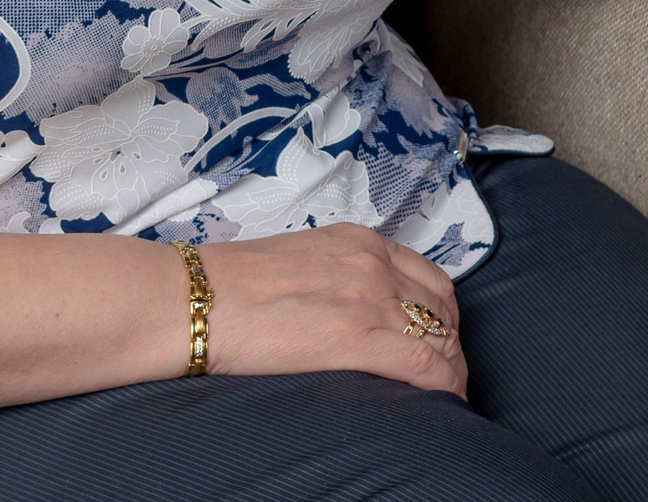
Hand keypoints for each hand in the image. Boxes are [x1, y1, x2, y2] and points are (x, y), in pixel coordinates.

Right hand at [197, 222, 466, 396]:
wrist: (196, 298)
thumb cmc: (230, 284)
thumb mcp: (300, 258)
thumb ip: (336, 274)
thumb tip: (351, 309)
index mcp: (358, 241)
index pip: (428, 278)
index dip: (441, 316)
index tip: (438, 340)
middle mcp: (372, 263)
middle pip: (442, 308)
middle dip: (451, 344)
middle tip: (444, 374)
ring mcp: (368, 299)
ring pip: (440, 338)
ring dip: (451, 369)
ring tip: (445, 395)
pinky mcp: (356, 338)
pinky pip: (424, 366)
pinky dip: (444, 386)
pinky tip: (444, 404)